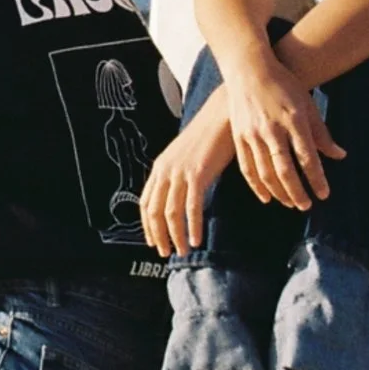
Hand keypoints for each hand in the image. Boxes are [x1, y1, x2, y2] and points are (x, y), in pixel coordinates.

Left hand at [139, 94, 236, 255]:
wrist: (222, 116)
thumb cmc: (209, 136)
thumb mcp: (187, 156)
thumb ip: (180, 175)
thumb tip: (180, 195)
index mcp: (160, 166)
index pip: (146, 202)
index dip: (147, 225)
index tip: (153, 241)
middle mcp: (165, 170)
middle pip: (154, 210)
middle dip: (159, 235)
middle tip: (166, 252)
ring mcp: (180, 172)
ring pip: (171, 212)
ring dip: (175, 235)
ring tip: (182, 250)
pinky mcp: (197, 174)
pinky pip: (191, 207)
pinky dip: (192, 226)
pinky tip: (195, 239)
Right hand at [226, 55, 344, 206]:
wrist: (249, 69)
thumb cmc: (284, 85)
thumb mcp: (307, 104)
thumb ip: (321, 133)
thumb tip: (340, 155)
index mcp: (293, 120)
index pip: (307, 157)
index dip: (316, 178)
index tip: (324, 194)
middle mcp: (272, 129)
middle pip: (285, 170)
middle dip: (297, 192)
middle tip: (307, 206)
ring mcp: (252, 134)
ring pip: (265, 173)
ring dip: (279, 193)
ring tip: (291, 204)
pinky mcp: (239, 137)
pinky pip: (247, 168)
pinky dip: (257, 186)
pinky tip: (267, 197)